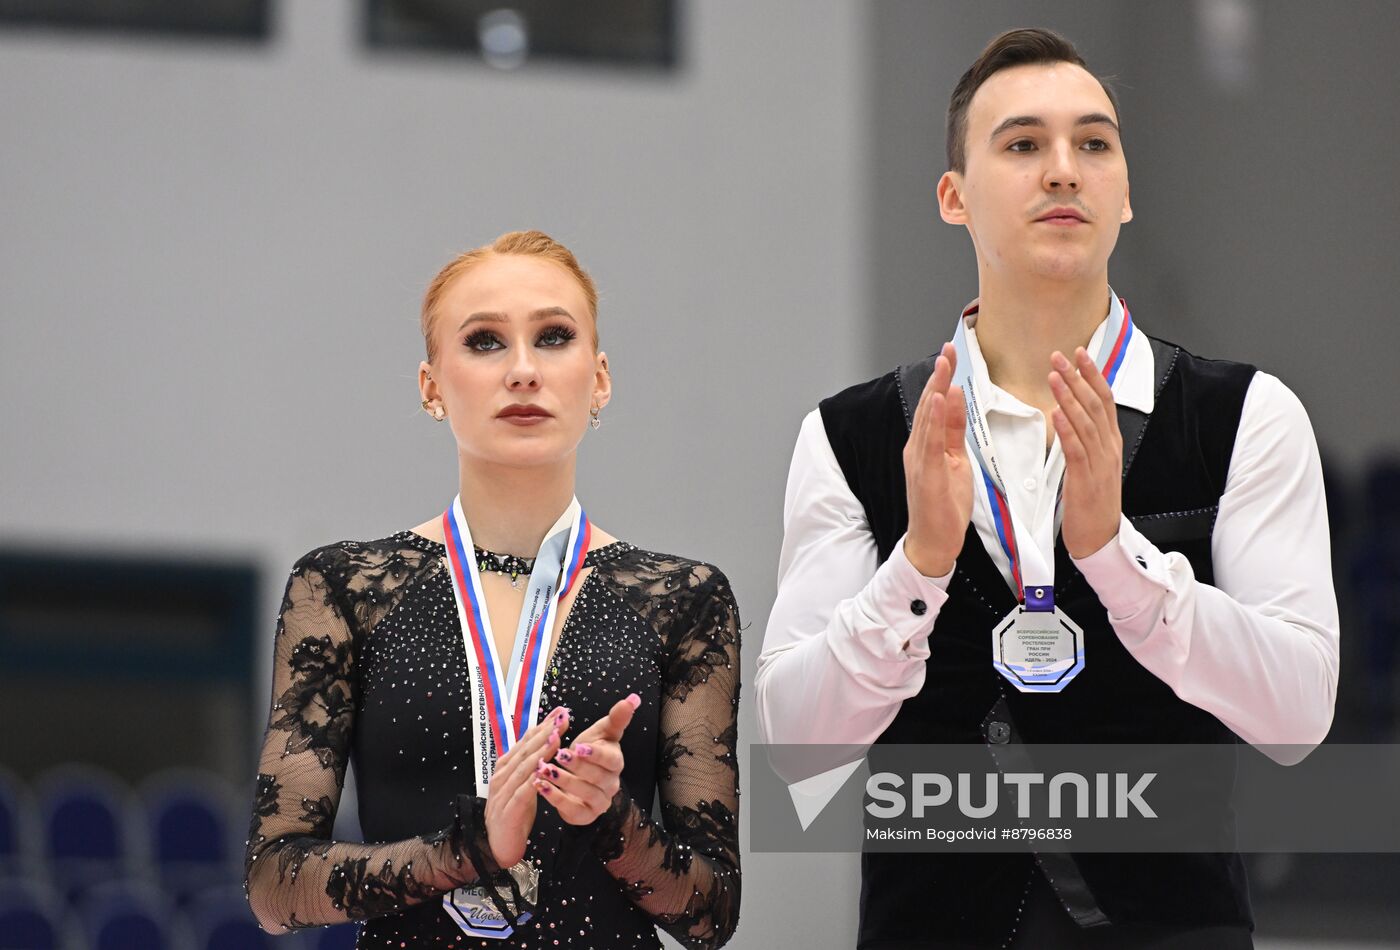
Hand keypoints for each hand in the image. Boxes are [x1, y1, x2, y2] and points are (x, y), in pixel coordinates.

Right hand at [484, 705, 568, 867]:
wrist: (497, 845)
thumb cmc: (514, 814)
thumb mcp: (522, 785)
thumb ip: (529, 766)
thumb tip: (545, 743)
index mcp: (505, 768)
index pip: (525, 742)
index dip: (542, 726)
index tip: (559, 712)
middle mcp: (502, 777)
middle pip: (525, 750)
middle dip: (545, 732)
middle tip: (562, 717)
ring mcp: (503, 793)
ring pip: (524, 768)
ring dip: (541, 751)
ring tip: (556, 737)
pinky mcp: (509, 811)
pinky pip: (523, 793)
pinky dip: (534, 781)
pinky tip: (545, 771)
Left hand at [532, 693, 638, 824]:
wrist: (581, 780)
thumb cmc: (591, 752)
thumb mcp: (602, 733)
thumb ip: (616, 718)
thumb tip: (633, 698)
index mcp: (615, 763)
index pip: (611, 760)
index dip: (596, 754)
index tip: (580, 746)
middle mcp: (611, 784)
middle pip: (598, 778)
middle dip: (577, 766)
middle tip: (559, 755)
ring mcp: (599, 802)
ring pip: (585, 794)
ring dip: (564, 781)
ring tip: (544, 769)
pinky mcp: (584, 816)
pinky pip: (571, 810)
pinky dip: (554, 798)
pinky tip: (540, 785)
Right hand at [903, 342, 973, 576]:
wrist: (933, 542)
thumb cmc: (944, 507)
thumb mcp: (956, 462)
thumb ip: (953, 431)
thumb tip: (956, 400)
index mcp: (925, 445)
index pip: (935, 405)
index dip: (942, 378)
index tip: (950, 355)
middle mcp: (918, 449)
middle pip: (929, 405)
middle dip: (939, 376)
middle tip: (947, 350)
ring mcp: (919, 460)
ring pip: (927, 418)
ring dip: (936, 389)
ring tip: (944, 365)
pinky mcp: (925, 474)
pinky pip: (930, 442)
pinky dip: (934, 419)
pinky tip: (938, 400)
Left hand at [1049, 347, 1122, 558]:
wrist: (1100, 538)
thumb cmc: (1092, 502)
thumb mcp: (1093, 465)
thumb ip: (1085, 439)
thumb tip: (1070, 413)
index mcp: (1110, 443)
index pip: (1104, 400)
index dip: (1092, 375)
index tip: (1080, 353)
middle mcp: (1108, 448)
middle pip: (1095, 405)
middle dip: (1077, 377)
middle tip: (1060, 356)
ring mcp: (1100, 463)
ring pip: (1086, 423)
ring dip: (1069, 397)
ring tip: (1054, 376)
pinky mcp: (1086, 479)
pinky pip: (1076, 450)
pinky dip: (1067, 429)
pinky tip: (1056, 413)